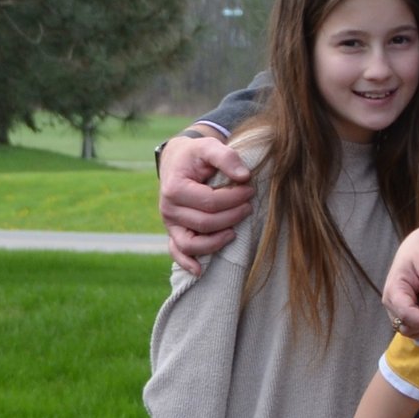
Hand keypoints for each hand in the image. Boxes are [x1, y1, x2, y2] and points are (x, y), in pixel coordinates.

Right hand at [158, 131, 253, 275]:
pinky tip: (201, 270)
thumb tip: (244, 176)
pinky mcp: (174, 231)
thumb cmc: (196, 155)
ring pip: (193, 243)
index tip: (250, 190)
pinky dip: (187, 263)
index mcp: (174, 188)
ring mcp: (170, 223)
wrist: (179, 161)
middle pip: (206, 223)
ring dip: (217, 241)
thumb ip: (226, 156)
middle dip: (233, 216)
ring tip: (236, 232)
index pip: (210, 202)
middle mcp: (168, 208)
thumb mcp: (209, 147)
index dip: (234, 198)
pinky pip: (177, 252)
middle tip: (249, 206)